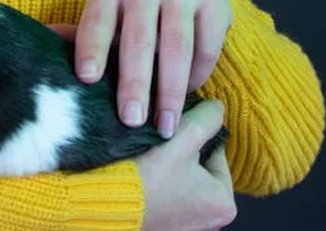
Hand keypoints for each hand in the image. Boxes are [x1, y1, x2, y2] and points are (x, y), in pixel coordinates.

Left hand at [48, 0, 231, 137]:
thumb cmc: (125, 27)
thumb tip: (33, 61)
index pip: (97, 20)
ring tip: (164, 125)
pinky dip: (199, 72)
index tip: (86, 79)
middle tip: (131, 120)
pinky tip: (191, 93)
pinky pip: (206, 43)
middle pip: (138, 39)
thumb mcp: (100, 32)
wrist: (179, 3)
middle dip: (134, 83)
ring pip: (176, 46)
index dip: (91, 48)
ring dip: (170, 90)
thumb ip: (75, 45)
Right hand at [134, 99, 236, 230]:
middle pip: (198, 170)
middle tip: (159, 147)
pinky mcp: (162, 228)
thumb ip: (207, 118)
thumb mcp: (184, 136)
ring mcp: (184, 228)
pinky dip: (156, 187)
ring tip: (149, 161)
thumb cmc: (146, 176)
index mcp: (224, 204)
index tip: (173, 131)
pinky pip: (165, 198)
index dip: (193, 135)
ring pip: (180, 183)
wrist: (101, 202)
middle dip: (181, 155)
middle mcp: (210, 223)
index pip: (215, 153)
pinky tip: (142, 177)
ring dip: (167, 169)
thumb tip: (216, 108)